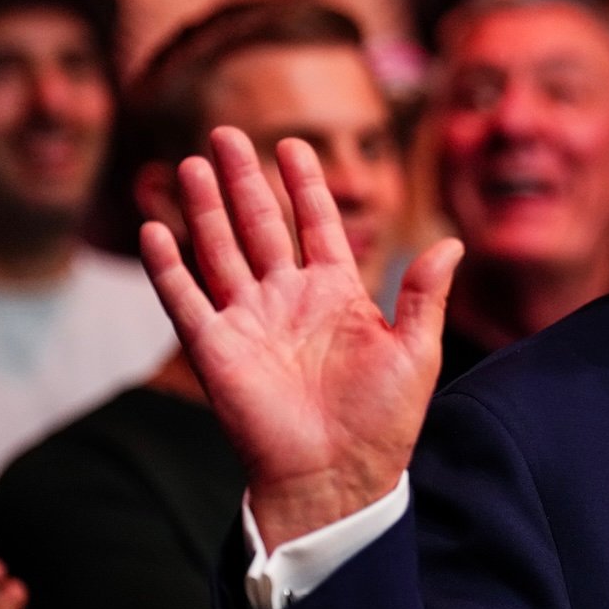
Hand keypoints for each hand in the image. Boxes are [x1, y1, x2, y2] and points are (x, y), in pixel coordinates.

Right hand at [141, 127, 462, 548]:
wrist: (339, 476)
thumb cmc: (384, 419)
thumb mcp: (416, 350)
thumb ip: (425, 293)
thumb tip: (453, 241)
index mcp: (336, 294)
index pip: (317, 225)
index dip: (306, 185)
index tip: (294, 144)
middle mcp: (288, 300)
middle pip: (260, 226)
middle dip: (244, 180)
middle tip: (226, 132)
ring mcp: (249, 322)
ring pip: (220, 251)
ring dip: (204, 208)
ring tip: (190, 163)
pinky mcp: (216, 350)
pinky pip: (186, 300)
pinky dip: (169, 267)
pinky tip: (155, 230)